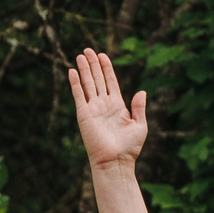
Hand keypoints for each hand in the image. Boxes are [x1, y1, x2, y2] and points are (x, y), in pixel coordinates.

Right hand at [67, 50, 147, 169]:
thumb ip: (139, 108)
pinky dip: (75, 83)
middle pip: (98, 79)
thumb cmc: (129, 148)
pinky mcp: (84, 115)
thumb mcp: (140, 125)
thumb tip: (141, 92)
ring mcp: (93, 109)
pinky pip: (78, 95)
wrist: (115, 162)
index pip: (110, 82)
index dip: (106, 68)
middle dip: (93, 64)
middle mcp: (104, 105)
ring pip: (88, 84)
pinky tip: (72, 71)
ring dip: (84, 70)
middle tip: (88, 50)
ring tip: (80, 55)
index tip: (103, 55)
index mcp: (117, 106)